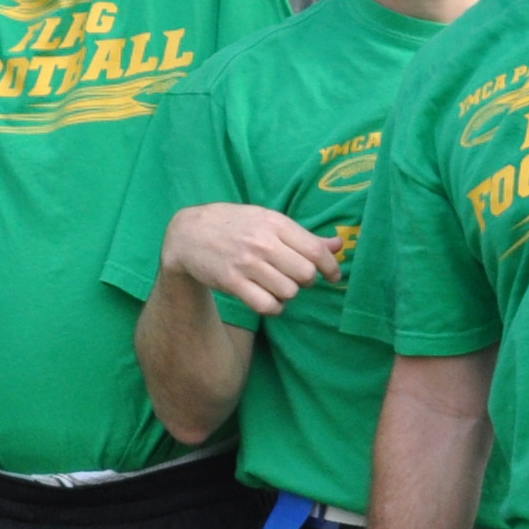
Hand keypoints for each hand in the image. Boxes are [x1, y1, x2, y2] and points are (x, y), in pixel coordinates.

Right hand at [162, 203, 339, 319]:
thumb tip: (339, 245)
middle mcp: (262, 243)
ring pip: (289, 292)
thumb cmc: (235, 225)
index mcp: (274, 223)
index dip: (331, 268)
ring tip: (277, 285)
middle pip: (305, 274)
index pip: (315, 250)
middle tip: (295, 277)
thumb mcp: (268, 221)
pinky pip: (268, 306)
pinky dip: (274, 307)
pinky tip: (268, 298)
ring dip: (288, 294)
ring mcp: (246, 264)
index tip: (333, 276)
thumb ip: (303, 236)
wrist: (189, 234)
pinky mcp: (232, 283)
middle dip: (306, 281)